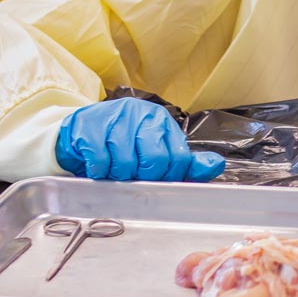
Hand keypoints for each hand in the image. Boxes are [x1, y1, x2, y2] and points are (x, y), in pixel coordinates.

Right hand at [55, 98, 224, 181]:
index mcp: (161, 121)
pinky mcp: (90, 128)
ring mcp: (115, 119)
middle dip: (144, 177)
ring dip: (118, 176)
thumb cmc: (122, 142)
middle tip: (134, 178)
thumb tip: (217, 165)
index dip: (169, 177)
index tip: (157, 181)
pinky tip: (98, 168)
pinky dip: (99, 172)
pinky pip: (99, 161)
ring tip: (114, 171)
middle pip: (154, 160)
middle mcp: (141, 115)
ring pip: (125, 163)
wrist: (80, 129)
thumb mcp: (157, 147)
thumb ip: (186, 161)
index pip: (178, 157)